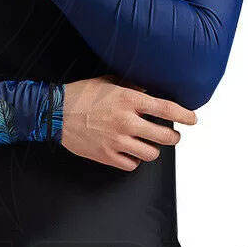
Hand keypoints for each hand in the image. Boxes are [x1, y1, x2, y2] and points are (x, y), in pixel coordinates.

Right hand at [61, 74, 197, 170]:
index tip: (193, 119)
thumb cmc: (80, 95)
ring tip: (146, 142)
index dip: (185, 115)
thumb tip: (147, 92)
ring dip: (152, 148)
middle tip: (170, 134)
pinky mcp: (106, 156)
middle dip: (173, 136)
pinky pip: (132, 164)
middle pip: (165, 136)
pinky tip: (129, 151)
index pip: (166, 109)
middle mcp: (126, 122)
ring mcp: (117, 141)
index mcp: (128, 100)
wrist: (55, 113)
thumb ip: (130, 87)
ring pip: (151, 154)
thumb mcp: (108, 82)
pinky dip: (133, 159)